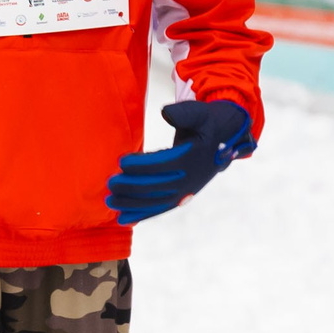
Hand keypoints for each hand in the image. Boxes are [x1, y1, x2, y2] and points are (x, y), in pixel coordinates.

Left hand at [105, 100, 253, 223]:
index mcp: (192, 158)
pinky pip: (159, 209)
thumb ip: (184, 113)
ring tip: (109, 202)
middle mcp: (188, 179)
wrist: (224, 141)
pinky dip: (141, 215)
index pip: (163, 164)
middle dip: (130, 187)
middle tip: (110, 183)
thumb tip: (166, 114)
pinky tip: (123, 219)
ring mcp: (185, 191)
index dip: (142, 165)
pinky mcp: (181, 197)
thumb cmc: (206, 123)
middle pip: (155, 187)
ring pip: (154, 202)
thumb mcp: (200, 113)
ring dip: (131, 204)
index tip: (121, 162)